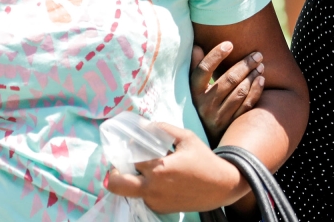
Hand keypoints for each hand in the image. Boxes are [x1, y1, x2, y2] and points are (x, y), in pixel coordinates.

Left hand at [105, 123, 247, 212]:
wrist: (221, 186)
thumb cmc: (204, 159)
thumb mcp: (186, 138)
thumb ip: (162, 129)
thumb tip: (142, 124)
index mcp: (159, 168)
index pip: (131, 156)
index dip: (130, 148)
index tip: (134, 143)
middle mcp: (153, 188)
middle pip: (117, 184)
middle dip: (112, 174)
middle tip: (119, 165)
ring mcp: (155, 201)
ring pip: (130, 190)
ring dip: (133, 179)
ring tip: (148, 170)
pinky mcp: (160, 209)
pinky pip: (144, 196)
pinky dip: (146, 187)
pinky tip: (160, 179)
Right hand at [190, 42, 264, 141]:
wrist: (205, 138)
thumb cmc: (201, 105)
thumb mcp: (194, 89)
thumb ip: (196, 68)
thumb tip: (197, 47)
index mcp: (194, 92)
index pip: (204, 70)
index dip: (216, 56)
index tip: (229, 44)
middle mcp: (205, 105)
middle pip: (228, 80)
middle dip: (245, 65)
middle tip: (257, 54)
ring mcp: (218, 117)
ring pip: (239, 92)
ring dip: (252, 76)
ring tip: (260, 65)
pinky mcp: (231, 125)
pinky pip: (247, 105)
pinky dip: (256, 91)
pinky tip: (261, 80)